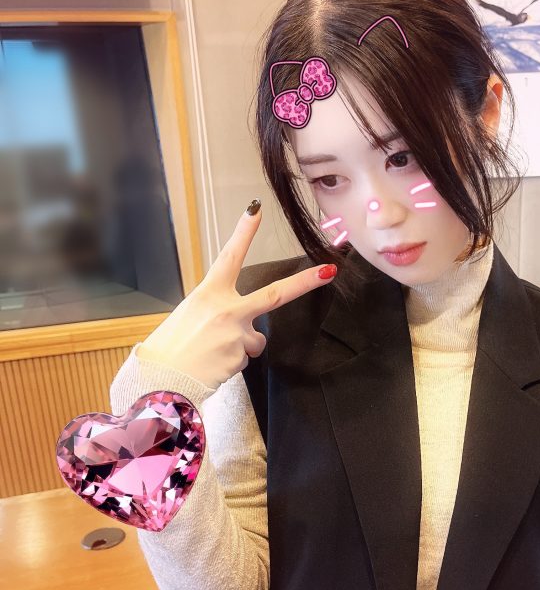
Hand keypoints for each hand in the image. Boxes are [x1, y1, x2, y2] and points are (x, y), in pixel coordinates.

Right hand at [138, 204, 336, 389]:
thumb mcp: (190, 316)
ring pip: (255, 338)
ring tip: (212, 353)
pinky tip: (213, 365)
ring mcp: (238, 333)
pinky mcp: (242, 356)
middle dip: (305, 282)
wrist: (161, 380)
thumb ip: (216, 311)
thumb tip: (232, 321)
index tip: (256, 210)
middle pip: (275, 294)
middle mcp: (227, 309)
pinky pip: (245, 357)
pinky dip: (232, 362)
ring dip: (241, 346)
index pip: (229, 256)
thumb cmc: (171, 347)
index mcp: (208, 293)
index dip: (244, 232)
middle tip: (329, 271)